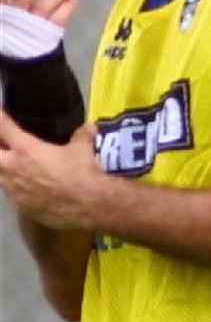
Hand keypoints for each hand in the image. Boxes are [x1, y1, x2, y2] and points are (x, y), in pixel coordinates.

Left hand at [0, 111, 103, 227]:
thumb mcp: (84, 150)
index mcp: (26, 149)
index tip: (0, 115)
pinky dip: (17, 188)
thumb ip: (82, 136)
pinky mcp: (21, 206)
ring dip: (5, 169)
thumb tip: (89, 127)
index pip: (3, 127)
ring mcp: (14, 189)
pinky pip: (12, 194)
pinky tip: (32, 188)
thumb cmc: (84, 174)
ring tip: (18, 168)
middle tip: (7, 146)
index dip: (0, 119)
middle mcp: (13, 168)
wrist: (90, 205)